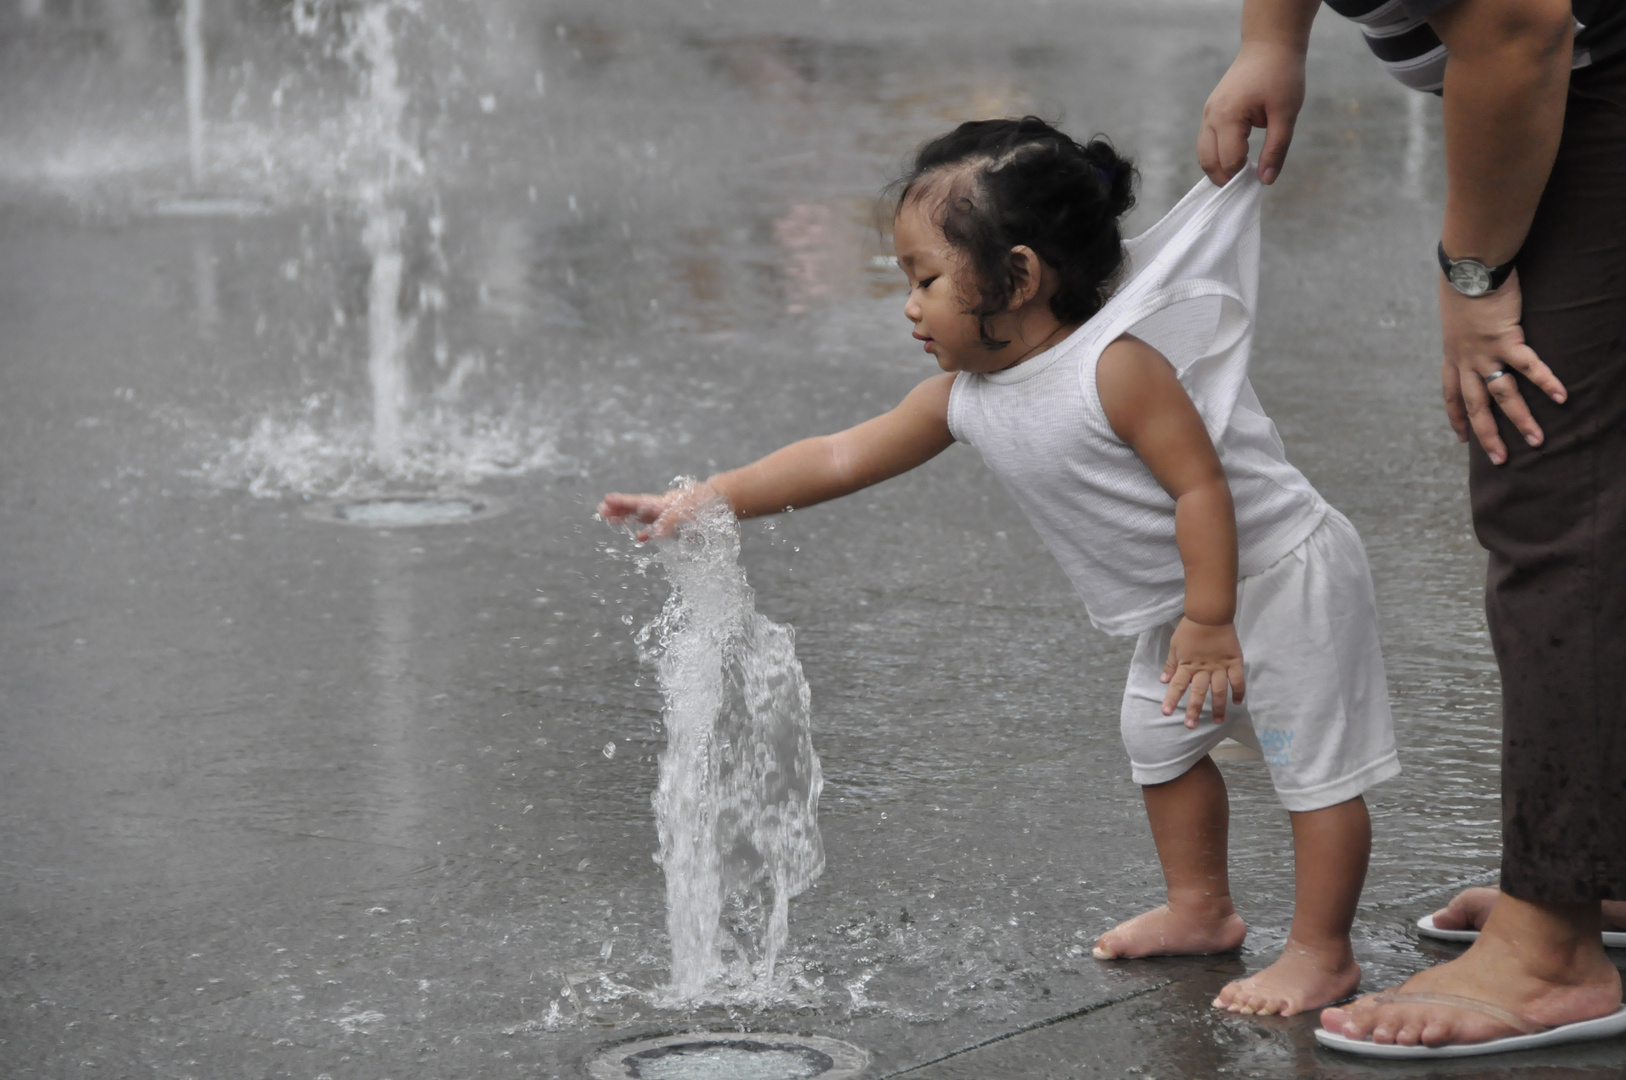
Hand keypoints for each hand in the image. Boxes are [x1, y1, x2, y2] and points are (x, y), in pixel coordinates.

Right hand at [596, 482, 724, 540]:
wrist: (720, 501)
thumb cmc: (703, 503)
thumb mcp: (686, 511)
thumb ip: (669, 522)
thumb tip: (654, 534)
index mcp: (662, 502)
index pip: (638, 502)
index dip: (622, 502)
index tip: (606, 500)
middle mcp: (661, 507)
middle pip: (636, 509)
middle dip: (619, 510)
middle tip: (600, 511)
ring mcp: (667, 515)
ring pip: (642, 517)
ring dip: (627, 519)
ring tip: (610, 521)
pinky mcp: (675, 524)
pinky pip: (656, 529)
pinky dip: (647, 532)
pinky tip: (639, 538)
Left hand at [1162, 618, 1246, 728]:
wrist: (1209, 614)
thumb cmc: (1189, 630)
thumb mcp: (1174, 645)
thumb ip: (1170, 664)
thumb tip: (1163, 681)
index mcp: (1187, 665)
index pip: (1177, 685)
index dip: (1171, 699)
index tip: (1166, 713)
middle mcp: (1203, 669)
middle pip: (1198, 692)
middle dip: (1193, 710)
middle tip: (1190, 726)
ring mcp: (1220, 666)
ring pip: (1218, 690)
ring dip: (1217, 707)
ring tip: (1217, 721)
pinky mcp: (1234, 662)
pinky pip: (1237, 680)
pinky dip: (1238, 691)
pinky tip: (1237, 703)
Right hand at [1198, 41, 1304, 185]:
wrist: (1269, 45)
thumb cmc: (1281, 75)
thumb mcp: (1286, 114)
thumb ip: (1276, 149)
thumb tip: (1266, 180)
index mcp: (1228, 117)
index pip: (1230, 160)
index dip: (1243, 177)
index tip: (1259, 183)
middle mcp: (1211, 116)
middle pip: (1208, 161)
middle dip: (1225, 179)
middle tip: (1246, 186)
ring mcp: (1207, 113)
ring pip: (1203, 154)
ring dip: (1219, 168)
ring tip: (1241, 175)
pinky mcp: (1210, 111)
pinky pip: (1206, 142)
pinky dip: (1217, 155)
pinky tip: (1236, 158)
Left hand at [1438, 270, 1566, 464]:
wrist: (1466, 268)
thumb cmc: (1461, 286)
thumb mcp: (1455, 317)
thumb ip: (1464, 333)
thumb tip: (1471, 333)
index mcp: (1451, 357)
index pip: (1451, 396)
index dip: (1457, 419)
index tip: (1462, 440)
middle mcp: (1465, 360)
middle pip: (1476, 407)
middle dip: (1488, 435)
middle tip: (1500, 460)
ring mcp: (1485, 352)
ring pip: (1503, 395)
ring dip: (1522, 419)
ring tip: (1538, 440)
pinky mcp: (1506, 339)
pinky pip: (1528, 366)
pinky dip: (1545, 381)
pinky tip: (1561, 397)